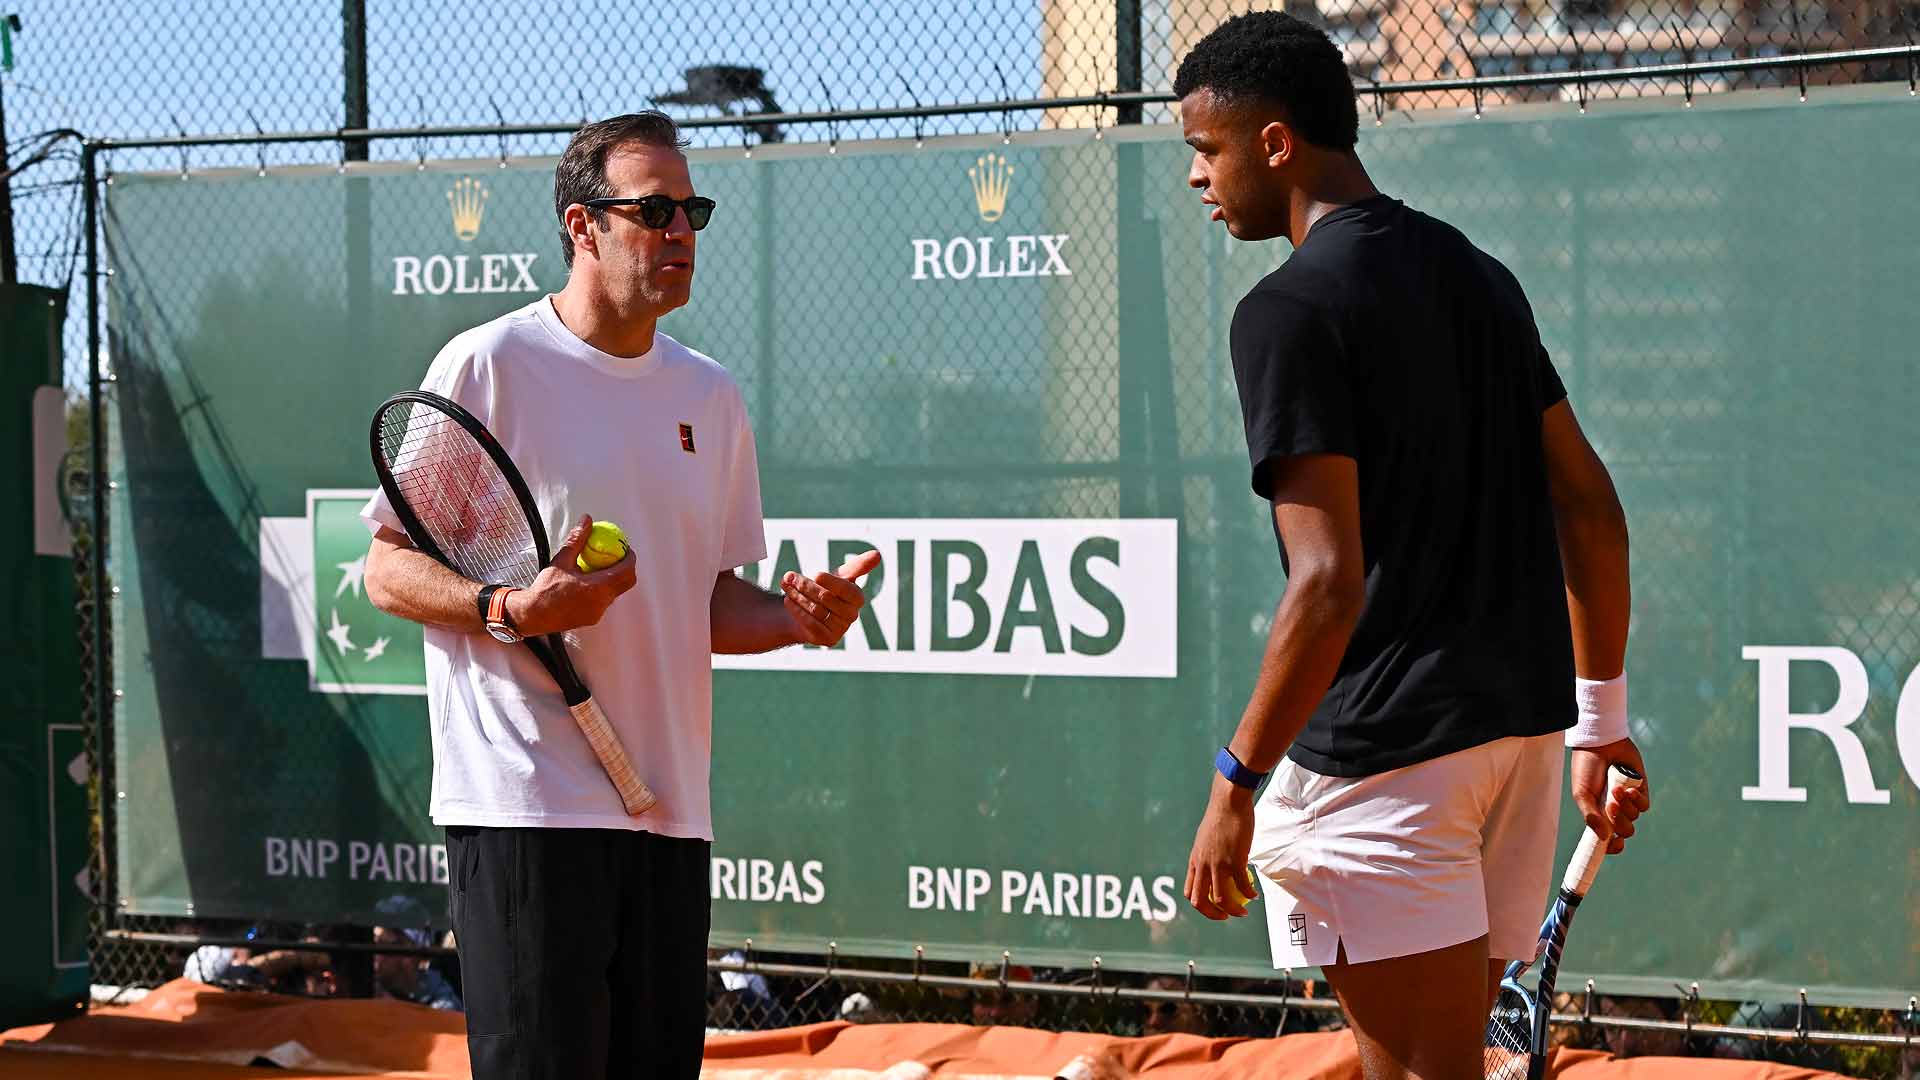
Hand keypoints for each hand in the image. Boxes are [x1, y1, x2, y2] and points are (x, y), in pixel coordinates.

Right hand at [507, 515, 637, 636]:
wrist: (533, 614)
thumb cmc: (545, 589)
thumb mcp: (562, 561)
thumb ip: (577, 540)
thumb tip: (587, 521)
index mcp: (598, 588)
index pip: (626, 571)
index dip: (630, 557)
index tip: (625, 548)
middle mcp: (602, 602)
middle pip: (626, 583)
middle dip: (626, 568)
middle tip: (617, 556)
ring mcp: (598, 613)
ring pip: (615, 593)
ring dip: (614, 579)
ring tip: (602, 567)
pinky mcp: (592, 618)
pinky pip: (604, 601)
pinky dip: (603, 590)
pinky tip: (589, 582)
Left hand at [780, 549, 881, 645]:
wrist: (808, 613)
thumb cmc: (827, 590)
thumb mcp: (840, 576)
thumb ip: (858, 566)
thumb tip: (878, 554)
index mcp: (857, 598)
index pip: (846, 589)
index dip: (831, 581)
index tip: (815, 573)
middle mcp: (852, 615)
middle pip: (826, 598)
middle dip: (806, 585)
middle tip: (789, 576)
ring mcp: (840, 629)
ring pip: (816, 610)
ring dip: (797, 596)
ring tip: (786, 585)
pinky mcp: (827, 639)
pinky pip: (810, 623)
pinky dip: (796, 610)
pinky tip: (788, 600)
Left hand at [1184, 774, 1256, 920]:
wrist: (1229, 802)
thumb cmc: (1220, 817)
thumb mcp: (1207, 840)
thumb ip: (1209, 855)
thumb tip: (1215, 867)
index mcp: (1195, 860)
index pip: (1190, 892)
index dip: (1201, 905)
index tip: (1213, 907)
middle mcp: (1203, 865)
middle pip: (1200, 901)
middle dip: (1213, 914)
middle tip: (1226, 916)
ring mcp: (1218, 864)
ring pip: (1221, 899)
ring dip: (1233, 910)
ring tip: (1243, 912)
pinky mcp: (1234, 860)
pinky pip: (1242, 885)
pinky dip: (1248, 894)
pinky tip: (1254, 895)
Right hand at [1570, 738, 1649, 854]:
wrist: (1600, 744)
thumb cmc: (1586, 767)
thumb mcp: (1581, 794)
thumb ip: (1591, 816)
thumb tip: (1604, 837)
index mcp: (1597, 814)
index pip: (1607, 839)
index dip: (1611, 847)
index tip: (1612, 845)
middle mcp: (1614, 810)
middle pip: (1624, 831)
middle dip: (1619, 822)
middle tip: (1610, 806)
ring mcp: (1628, 801)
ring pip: (1634, 818)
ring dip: (1626, 807)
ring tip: (1617, 789)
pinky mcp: (1641, 791)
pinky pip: (1644, 806)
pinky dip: (1637, 800)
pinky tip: (1628, 789)